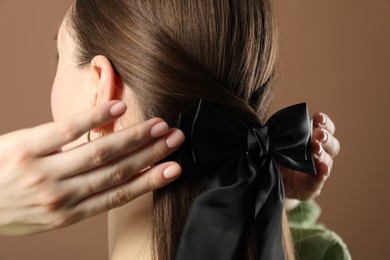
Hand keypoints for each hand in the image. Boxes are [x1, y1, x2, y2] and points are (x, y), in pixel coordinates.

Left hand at [0, 101, 183, 235]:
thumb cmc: (4, 209)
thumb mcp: (43, 216)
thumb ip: (76, 199)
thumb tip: (107, 179)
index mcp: (67, 214)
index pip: (118, 195)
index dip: (149, 180)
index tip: (173, 169)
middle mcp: (60, 195)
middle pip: (116, 171)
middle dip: (151, 154)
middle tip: (175, 139)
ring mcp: (44, 171)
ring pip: (98, 152)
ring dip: (133, 137)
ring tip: (158, 125)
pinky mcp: (26, 146)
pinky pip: (67, 131)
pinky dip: (95, 118)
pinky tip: (117, 108)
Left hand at [282, 112, 339, 203]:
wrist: (273, 181)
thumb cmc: (277, 157)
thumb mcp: (276, 145)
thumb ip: (279, 137)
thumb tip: (273, 130)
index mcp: (313, 139)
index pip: (325, 128)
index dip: (324, 122)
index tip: (319, 119)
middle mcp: (320, 153)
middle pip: (331, 144)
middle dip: (326, 138)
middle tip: (319, 136)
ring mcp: (317, 169)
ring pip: (327, 160)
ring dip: (322, 154)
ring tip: (315, 149)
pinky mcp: (312, 185)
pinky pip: (319, 179)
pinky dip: (322, 174)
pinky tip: (323, 169)